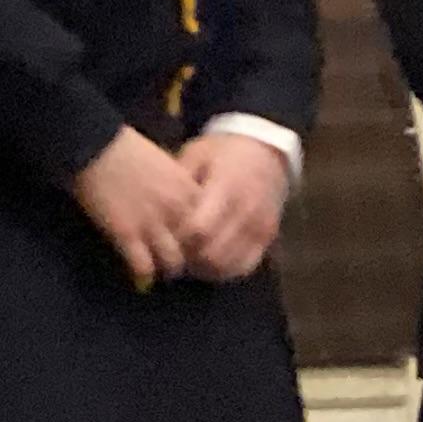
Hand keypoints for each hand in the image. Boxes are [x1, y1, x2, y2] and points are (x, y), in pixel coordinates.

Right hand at [74, 129, 200, 289]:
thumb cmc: (128, 149)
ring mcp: (152, 224)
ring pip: (173, 262)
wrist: (95, 146)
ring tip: (160, 269)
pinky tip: (139, 270)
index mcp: (187, 190)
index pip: (209, 225)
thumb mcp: (165, 164)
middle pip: (196, 247)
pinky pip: (143, 266)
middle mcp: (175, 209)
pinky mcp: (127, 235)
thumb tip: (184, 207)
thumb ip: (179, 186)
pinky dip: (142, 272)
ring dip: (167, 269)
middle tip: (179, 259)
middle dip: (190, 256)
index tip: (195, 241)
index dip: (203, 236)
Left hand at [174, 133, 290, 282]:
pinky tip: (210, 262)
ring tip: (189, 258)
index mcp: (226, 187)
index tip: (166, 235)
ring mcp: (260, 227)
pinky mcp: (267, 238)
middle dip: (188, 257)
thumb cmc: (223, 152)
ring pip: (227, 265)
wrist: (266, 151)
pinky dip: (224, 270)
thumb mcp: (197, 154)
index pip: (199, 229)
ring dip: (204, 268)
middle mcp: (246, 211)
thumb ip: (178, 181)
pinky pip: (244, 267)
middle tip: (174, 252)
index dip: (178, 238)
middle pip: (212, 253)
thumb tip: (155, 207)